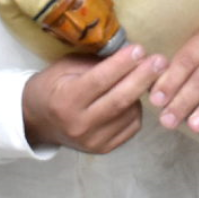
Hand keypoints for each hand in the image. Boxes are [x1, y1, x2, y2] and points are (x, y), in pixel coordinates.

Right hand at [22, 43, 165, 153]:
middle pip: (119, 100)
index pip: (99, 80)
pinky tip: (133, 97)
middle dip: (143, 78)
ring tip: (146, 75)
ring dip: (141, 92)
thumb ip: (95, 63)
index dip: (122, 64)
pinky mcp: (104, 148)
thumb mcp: (65, 67)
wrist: (37, 122)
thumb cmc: (52, 87)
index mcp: (65, 100)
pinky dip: (137, 109)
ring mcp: (93, 141)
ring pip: (129, 113)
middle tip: (161, 61)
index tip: (140, 48)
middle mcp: (79, 124)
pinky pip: (131, 126)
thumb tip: (129, 55)